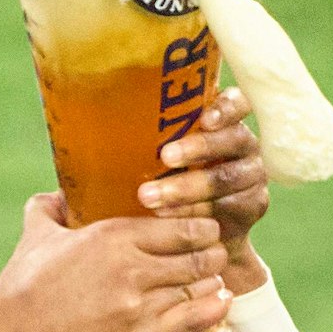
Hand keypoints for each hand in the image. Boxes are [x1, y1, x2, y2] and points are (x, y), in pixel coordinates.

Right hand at [0, 193, 231, 331]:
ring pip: (199, 290)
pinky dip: (209, 315)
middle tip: (217, 256)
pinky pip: (191, 324)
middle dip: (212, 255)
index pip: (180, 226)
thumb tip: (56, 194)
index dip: (202, 228)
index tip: (207, 230)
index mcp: (110, 236)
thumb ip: (48, 210)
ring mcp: (138, 307)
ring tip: (216, 285)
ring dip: (212, 287)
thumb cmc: (18, 292)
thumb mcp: (34, 240)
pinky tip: (216, 311)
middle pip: (198, 256)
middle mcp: (131, 268)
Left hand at [139, 89, 269, 292]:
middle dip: (198, 148)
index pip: (237, 102)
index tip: (204, 118)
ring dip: (189, 187)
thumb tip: (79, 118)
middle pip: (233, 139)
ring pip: (227, 177)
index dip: (226, 107)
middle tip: (164, 157)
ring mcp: (251, 175)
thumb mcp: (155, 151)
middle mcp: (243, 144)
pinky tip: (169, 219)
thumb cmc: (163, 177)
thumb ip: (142, 134)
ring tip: (151, 198)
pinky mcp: (252, 206)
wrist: (197, 229)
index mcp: (224, 121)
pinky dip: (197, 214)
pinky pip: (228, 209)